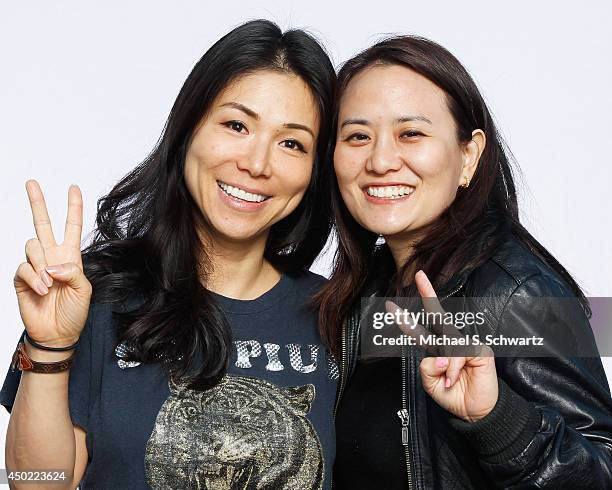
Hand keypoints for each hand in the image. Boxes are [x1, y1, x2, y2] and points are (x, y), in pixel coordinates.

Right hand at [13, 180, 91, 346]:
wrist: (57, 333)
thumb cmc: (74, 312)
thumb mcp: (84, 289)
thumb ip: (72, 271)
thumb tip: (52, 264)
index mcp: (70, 256)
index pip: (71, 227)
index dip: (73, 208)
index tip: (74, 188)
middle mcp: (51, 257)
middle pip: (42, 224)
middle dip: (37, 203)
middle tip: (32, 183)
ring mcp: (35, 266)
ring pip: (32, 245)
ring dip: (42, 265)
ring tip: (50, 286)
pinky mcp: (21, 278)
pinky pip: (23, 267)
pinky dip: (34, 278)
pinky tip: (41, 290)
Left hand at [387, 271, 497, 422]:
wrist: (474, 412)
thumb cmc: (453, 395)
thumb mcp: (430, 384)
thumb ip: (427, 368)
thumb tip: (438, 356)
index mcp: (436, 350)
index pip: (419, 331)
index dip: (406, 320)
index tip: (391, 306)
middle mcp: (449, 343)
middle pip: (437, 316)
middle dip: (428, 294)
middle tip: (420, 277)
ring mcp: (464, 344)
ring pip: (445, 346)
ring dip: (444, 367)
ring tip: (448, 381)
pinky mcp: (478, 349)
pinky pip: (458, 354)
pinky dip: (454, 370)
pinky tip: (456, 378)